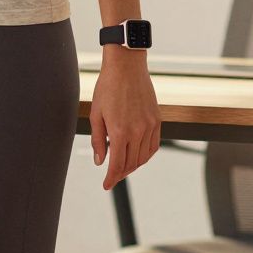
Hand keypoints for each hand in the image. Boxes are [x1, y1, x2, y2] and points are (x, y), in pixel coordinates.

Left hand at [89, 48, 160, 189]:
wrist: (126, 66)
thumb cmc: (107, 87)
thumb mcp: (95, 114)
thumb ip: (98, 140)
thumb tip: (100, 161)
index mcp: (120, 131)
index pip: (117, 165)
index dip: (111, 178)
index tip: (106, 185)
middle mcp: (138, 131)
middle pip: (131, 163)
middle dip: (121, 173)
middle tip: (112, 177)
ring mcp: (150, 126)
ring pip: (144, 157)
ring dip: (134, 165)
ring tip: (123, 167)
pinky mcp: (157, 120)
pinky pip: (154, 145)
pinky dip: (146, 155)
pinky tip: (138, 155)